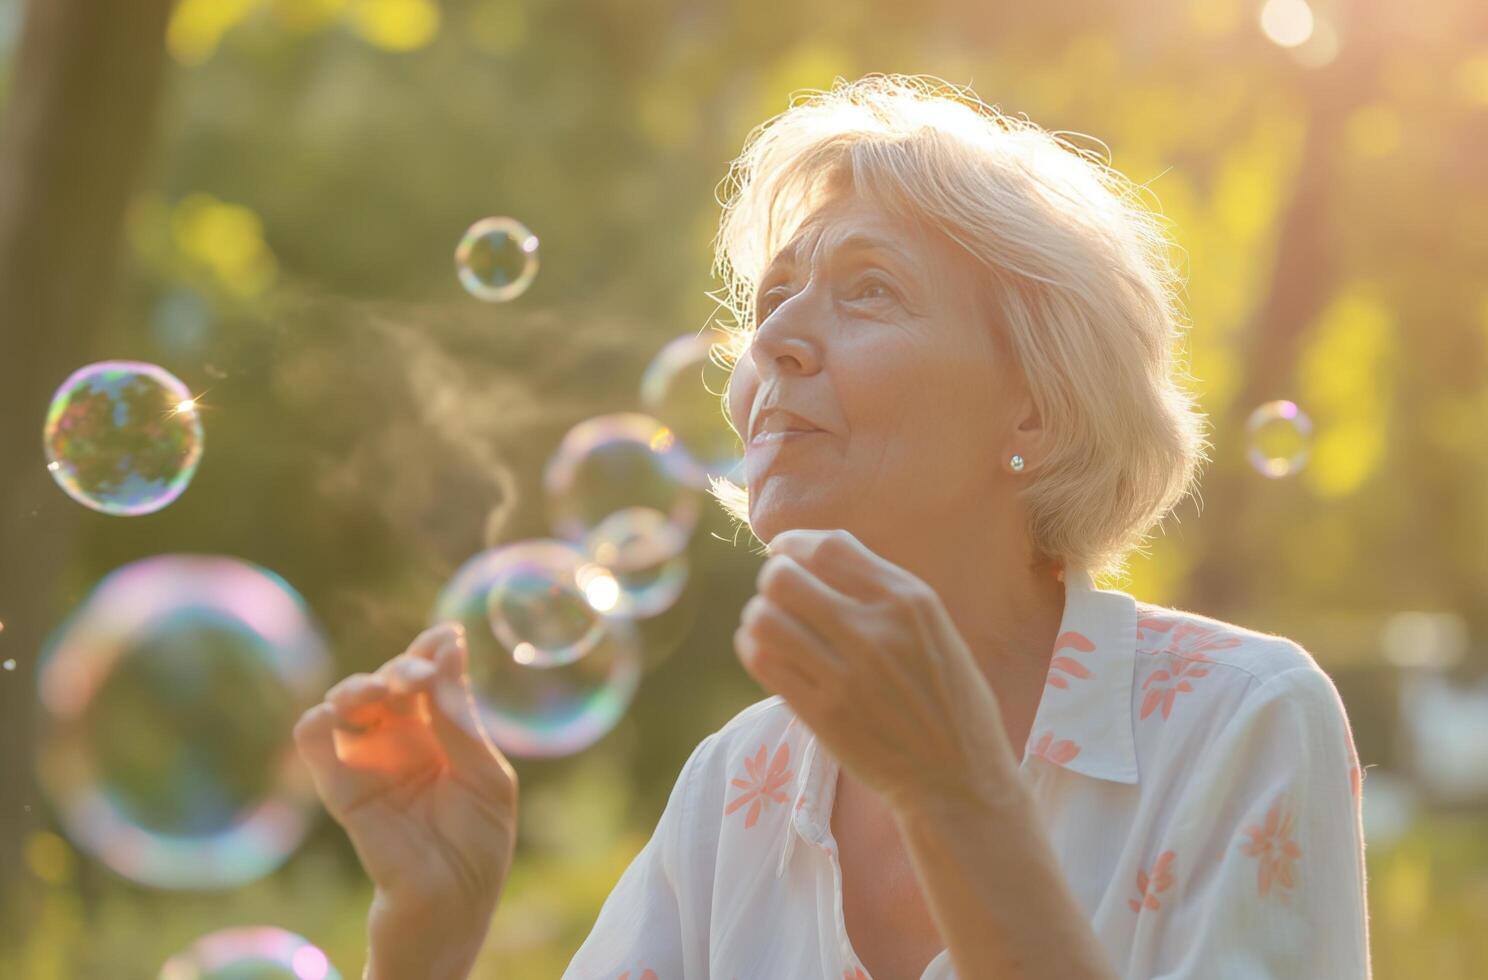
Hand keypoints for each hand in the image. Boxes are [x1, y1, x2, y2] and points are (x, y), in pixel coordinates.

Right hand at [293, 623, 518, 956]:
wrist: (447, 913)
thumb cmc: (478, 848)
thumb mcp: (487, 781)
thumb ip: (461, 721)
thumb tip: (450, 649)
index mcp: (447, 730)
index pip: (434, 672)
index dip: (434, 646)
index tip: (445, 636)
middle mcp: (408, 738)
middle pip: (391, 676)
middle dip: (403, 665)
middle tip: (417, 677)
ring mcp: (371, 760)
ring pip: (347, 697)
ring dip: (359, 683)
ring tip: (381, 693)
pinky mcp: (342, 788)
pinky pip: (314, 739)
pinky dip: (318, 719)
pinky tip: (336, 716)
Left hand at [733, 528, 1018, 815]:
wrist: (959, 779)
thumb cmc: (950, 699)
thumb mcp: (936, 629)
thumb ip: (884, 591)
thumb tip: (815, 552)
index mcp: (910, 602)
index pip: (828, 548)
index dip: (793, 543)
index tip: (783, 552)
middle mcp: (876, 632)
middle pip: (783, 577)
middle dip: (771, 580)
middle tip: (778, 595)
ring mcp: (847, 675)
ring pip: (764, 618)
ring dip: (758, 616)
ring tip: (771, 626)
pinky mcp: (823, 714)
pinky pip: (762, 661)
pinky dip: (753, 648)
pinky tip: (767, 653)